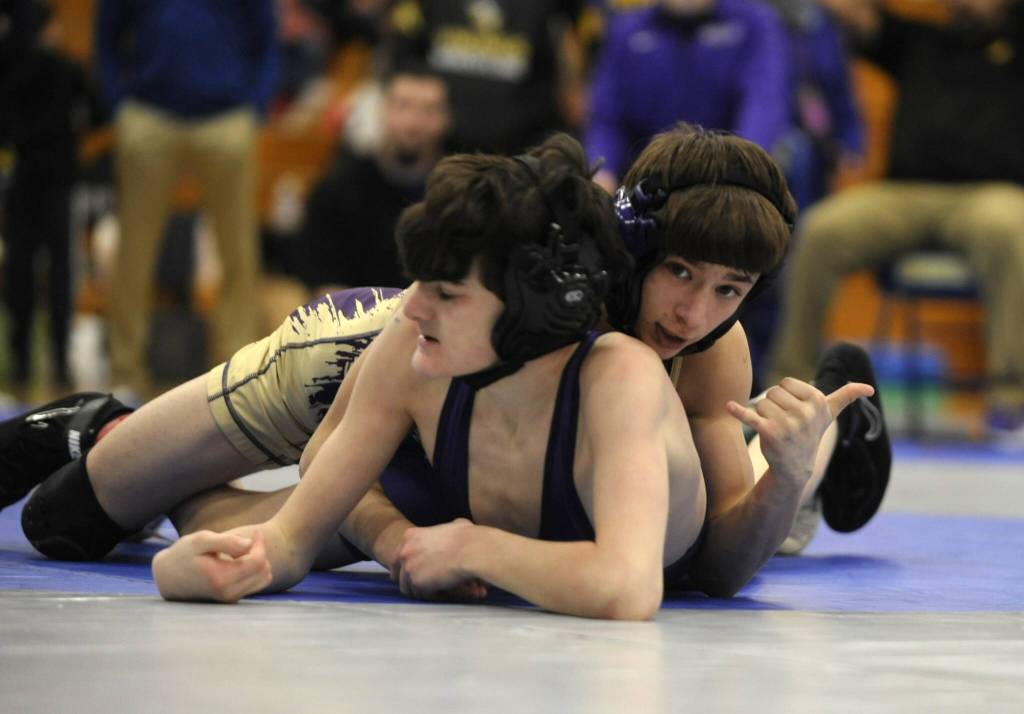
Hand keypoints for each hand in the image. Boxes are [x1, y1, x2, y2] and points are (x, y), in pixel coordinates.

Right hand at [152, 527, 272, 602]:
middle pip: (264, 571)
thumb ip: (226, 542)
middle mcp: (228, 593)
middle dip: (261, 553)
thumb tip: (249, 544)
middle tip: (249, 540)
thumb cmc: (183, 555)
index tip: (255, 532)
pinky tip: (240, 560)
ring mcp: (230, 598)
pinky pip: (255, 584)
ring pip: (263, 579)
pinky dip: (254, 570)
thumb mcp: (201, 541)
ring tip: (243, 551)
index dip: (260, 544)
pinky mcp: (231, 599)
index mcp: (221, 578)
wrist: (168, 578)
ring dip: (259, 562)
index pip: (257, 561)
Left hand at [392, 519, 487, 600]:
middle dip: (405, 580)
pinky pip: (418, 595)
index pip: (398, 555)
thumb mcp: (453, 525)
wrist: (470, 550)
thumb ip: (446, 529)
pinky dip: (428, 596)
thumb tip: (456, 526)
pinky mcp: (417, 582)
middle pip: (397, 572)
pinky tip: (440, 593)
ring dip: (418, 590)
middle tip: (417, 587)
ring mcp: (409, 567)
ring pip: (406, 587)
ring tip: (432, 591)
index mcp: (410, 536)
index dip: (404, 565)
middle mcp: (405, 551)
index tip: (410, 572)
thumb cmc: (467, 537)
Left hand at [726, 377, 873, 488]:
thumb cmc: (810, 435)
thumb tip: (869, 388)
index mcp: (817, 402)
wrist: (794, 467)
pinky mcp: (769, 433)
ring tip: (775, 430)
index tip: (794, 411)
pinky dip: (738, 411)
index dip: (786, 395)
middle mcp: (804, 412)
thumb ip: (846, 398)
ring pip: (761, 402)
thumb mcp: (829, 416)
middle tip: (783, 423)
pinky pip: (750, 415)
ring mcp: (787, 423)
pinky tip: (729, 406)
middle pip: (773, 391)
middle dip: (774, 405)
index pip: (787, 383)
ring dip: (763, 414)